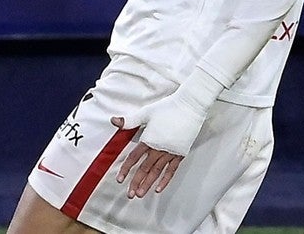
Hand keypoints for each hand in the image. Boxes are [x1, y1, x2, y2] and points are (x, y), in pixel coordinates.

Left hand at [110, 84, 209, 198]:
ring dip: (148, 184)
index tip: (120, 180)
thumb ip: (129, 121)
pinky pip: (171, 170)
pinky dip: (165, 180)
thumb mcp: (146, 113)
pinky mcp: (181, 153)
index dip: (126, 169)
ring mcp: (171, 153)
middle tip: (130, 194)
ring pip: (157, 172)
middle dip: (136, 182)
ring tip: (141, 194)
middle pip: (145, 169)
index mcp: (149, 140)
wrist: (189, 107)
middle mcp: (159, 149)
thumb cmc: (167, 108)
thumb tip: (114, 121)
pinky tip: (158, 188)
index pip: (134, 158)